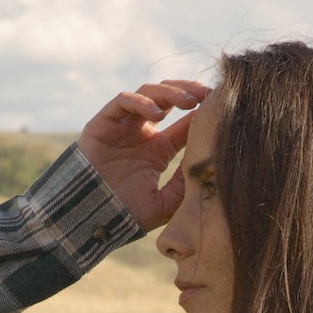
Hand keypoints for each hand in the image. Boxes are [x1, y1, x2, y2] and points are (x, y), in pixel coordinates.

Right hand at [76, 80, 209, 231]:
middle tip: (208, 95)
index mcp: (159, 149)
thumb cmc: (126, 215)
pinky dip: (141, 102)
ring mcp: (123, 125)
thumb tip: (210, 160)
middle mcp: (143, 132)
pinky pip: (122, 101)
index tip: (222, 107)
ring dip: (170, 93)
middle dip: (189, 93)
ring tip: (188, 101)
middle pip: (169, 99)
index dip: (202, 112)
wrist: (90, 219)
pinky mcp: (103, 122)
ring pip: (149, 94)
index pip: (185, 122)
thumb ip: (186, 182)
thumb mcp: (166, 202)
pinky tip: (158, 113)